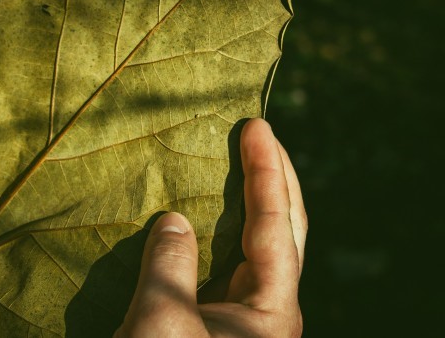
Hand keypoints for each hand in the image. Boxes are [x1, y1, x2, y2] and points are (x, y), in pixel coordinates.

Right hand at [114, 118, 306, 336]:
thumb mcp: (163, 320)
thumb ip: (170, 265)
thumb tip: (174, 221)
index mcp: (272, 308)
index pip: (275, 223)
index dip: (266, 171)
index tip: (256, 126)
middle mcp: (268, 309)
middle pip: (282, 228)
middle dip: (272, 178)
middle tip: (257, 132)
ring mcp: (245, 319)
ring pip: (255, 247)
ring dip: (246, 202)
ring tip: (235, 160)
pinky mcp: (217, 326)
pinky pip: (226, 266)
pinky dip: (218, 231)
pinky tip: (199, 213)